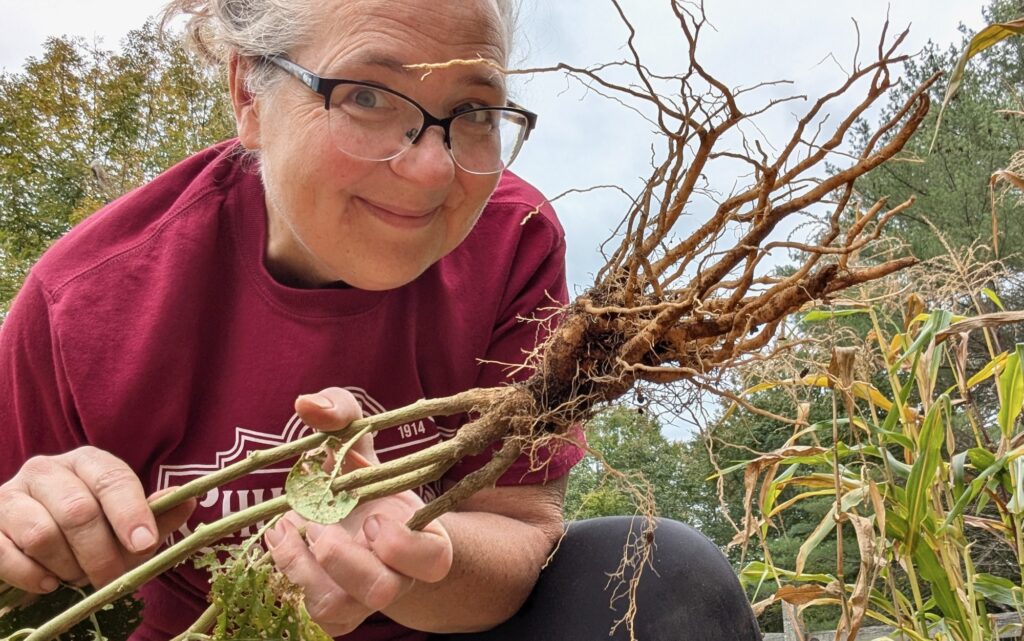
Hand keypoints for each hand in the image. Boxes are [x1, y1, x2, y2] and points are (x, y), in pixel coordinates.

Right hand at [0, 447, 195, 592]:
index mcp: (87, 461)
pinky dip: (32, 576)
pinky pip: (7, 554)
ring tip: (76, 575)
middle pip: (79, 511)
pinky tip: (48, 583)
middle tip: (110, 578)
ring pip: (42, 534)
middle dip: (101, 553)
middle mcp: (47, 470)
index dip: (130, 512)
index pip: (112, 479)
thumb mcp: (125, 521)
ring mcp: (11, 496)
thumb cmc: (87, 531)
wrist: (27, 542)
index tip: (144, 543)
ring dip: (66, 566)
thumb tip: (189, 500)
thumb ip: (156, 514)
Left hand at [265, 388, 453, 635]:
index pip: (432, 560)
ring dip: (302, 566)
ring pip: (336, 607)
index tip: (373, 516)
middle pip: (382, 591)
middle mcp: (396, 576)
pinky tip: (278, 538)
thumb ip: (342, 412)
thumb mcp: (359, 437)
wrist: (352, 518)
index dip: (402, 544)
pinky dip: (284, 573)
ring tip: (286, 526)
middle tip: (320, 524)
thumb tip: (306, 405)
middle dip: (345, 558)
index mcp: (423, 538)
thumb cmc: (363, 475)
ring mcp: (360, 599)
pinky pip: (307, 613)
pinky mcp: (329, 611)